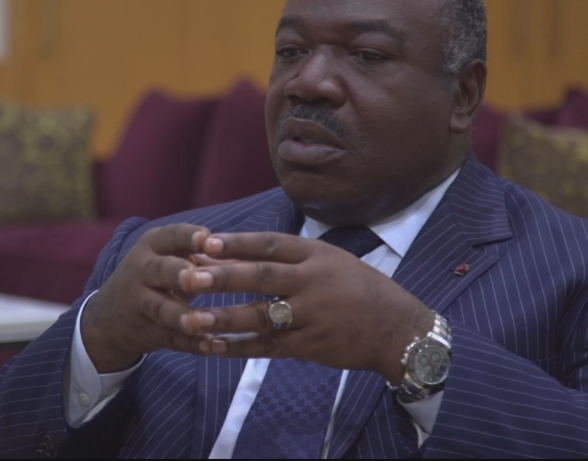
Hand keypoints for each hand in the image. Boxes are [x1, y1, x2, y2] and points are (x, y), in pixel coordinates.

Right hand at [80, 224, 211, 372]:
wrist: (110, 315)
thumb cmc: (157, 276)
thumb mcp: (172, 257)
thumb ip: (209, 255)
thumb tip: (254, 251)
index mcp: (153, 246)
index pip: (170, 236)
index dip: (188, 237)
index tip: (207, 237)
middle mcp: (142, 271)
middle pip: (160, 271)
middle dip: (178, 274)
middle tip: (196, 278)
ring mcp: (141, 304)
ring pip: (161, 309)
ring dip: (183, 315)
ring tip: (204, 322)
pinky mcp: (147, 332)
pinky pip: (170, 338)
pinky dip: (191, 344)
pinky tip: (212, 346)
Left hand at [178, 232, 434, 383]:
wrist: (397, 329)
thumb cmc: (358, 289)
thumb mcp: (330, 261)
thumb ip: (288, 258)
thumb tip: (234, 254)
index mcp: (316, 255)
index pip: (270, 244)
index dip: (236, 242)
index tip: (204, 241)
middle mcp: (313, 282)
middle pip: (262, 277)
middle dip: (224, 276)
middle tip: (189, 276)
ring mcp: (311, 316)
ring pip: (261, 316)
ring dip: (224, 318)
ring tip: (191, 318)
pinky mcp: (310, 345)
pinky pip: (268, 347)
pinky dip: (239, 347)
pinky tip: (212, 346)